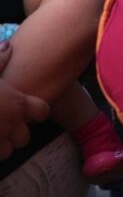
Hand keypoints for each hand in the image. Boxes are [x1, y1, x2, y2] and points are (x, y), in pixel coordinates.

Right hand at [0, 42, 48, 159]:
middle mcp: (11, 123)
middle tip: (2, 125)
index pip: (43, 111)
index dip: (36, 112)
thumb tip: (9, 45)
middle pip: (26, 137)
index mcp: (16, 102)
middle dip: (16, 134)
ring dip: (2, 146)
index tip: (24, 109)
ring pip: (9, 151)